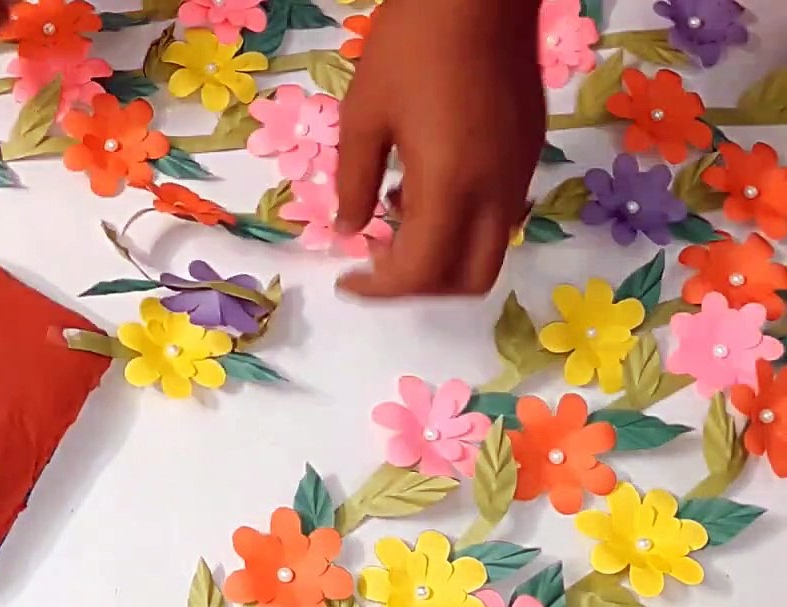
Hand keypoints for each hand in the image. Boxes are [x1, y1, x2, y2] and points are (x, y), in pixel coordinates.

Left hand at [334, 0, 545, 296]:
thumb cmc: (411, 46)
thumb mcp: (363, 115)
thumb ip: (354, 182)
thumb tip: (350, 230)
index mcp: (450, 186)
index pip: (420, 273)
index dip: (380, 290)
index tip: (349, 282)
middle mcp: (495, 191)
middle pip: (469, 279)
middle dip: (420, 287)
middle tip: (378, 264)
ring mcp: (519, 171)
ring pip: (489, 249)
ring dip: (443, 254)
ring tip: (395, 219)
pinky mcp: (528, 150)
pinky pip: (499, 212)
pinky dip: (462, 223)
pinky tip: (425, 186)